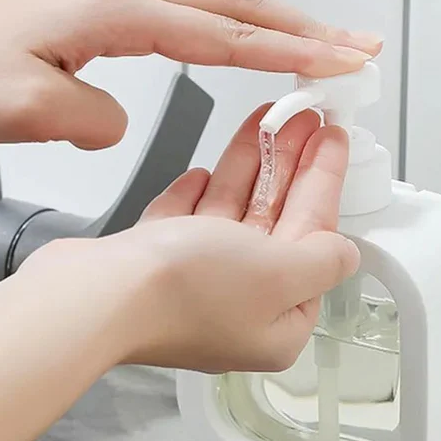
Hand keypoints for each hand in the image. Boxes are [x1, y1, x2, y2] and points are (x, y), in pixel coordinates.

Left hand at [0, 0, 380, 148]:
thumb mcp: (19, 103)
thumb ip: (90, 117)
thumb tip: (117, 123)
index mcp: (117, 12)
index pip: (228, 35)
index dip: (291, 53)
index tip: (338, 66)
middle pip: (239, 5)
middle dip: (307, 27)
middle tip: (355, 47)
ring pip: (219, 4)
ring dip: (277, 24)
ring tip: (319, 46)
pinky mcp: (106, 13)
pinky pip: (191, 15)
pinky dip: (236, 29)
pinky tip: (244, 45)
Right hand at [23, 105, 358, 372]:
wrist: (94, 297)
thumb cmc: (185, 292)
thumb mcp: (281, 274)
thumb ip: (323, 260)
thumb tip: (346, 255)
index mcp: (279, 321)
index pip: (315, 241)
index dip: (326, 185)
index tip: (333, 142)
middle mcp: (241, 307)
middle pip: (278, 225)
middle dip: (293, 167)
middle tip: (307, 119)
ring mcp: (198, 287)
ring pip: (235, 216)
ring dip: (253, 167)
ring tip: (269, 118)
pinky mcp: (159, 269)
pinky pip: (191, 224)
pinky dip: (202, 197)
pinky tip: (206, 172)